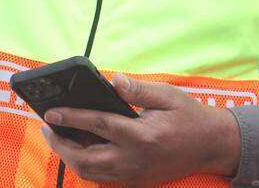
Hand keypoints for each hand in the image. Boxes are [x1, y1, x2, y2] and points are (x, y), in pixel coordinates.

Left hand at [41, 74, 239, 184]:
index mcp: (142, 135)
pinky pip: (103, 178)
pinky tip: (80, 149)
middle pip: (86, 159)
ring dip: (70, 157)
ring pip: (91, 173)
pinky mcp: (136, 181)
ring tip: (58, 138)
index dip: (71, 118)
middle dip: (61, 145)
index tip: (51, 113)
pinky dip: (86, 166)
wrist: (211, 146)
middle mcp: (135, 159)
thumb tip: (113, 80)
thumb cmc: (189, 117)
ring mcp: (135, 174)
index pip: (98, 125)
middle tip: (47, 128)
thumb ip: (138, 90)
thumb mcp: (167, 95)